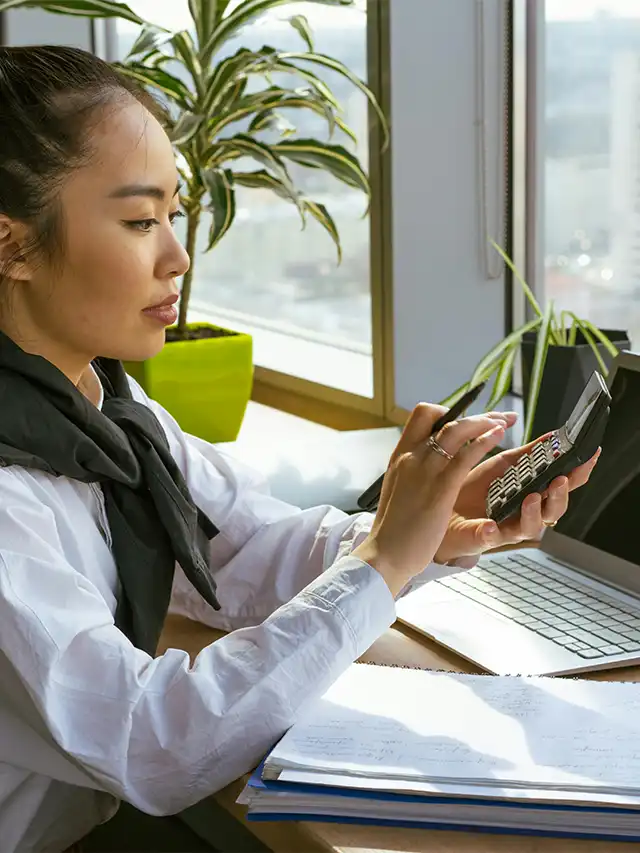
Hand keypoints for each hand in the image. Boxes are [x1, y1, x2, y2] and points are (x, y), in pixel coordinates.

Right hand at [353, 403, 508, 596]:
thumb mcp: (398, 489)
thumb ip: (411, 472)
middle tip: (496, 416)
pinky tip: (499, 437)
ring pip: (456, 431)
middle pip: (441, 417)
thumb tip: (424, 464)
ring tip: (504, 422)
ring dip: (484, 422)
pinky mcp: (440, 489)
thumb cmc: (393, 528)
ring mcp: (424, 471)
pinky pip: (465, 456)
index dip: (446, 413)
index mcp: (400, 456)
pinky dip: (484, 441)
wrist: (385, 554)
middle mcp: (410, 457)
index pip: (421, 417)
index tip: (466, 419)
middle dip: (473, 413)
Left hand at [434, 430, 600, 565]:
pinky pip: (491, 538)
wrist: (445, 508)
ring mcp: (508, 527)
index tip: (589, 455)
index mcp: (534, 493)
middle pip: (555, 509)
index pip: (564, 484)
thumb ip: (530, 454)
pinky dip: (493, 532)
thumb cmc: (478, 489)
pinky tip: (490, 525)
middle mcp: (526, 513)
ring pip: (532, 527)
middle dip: (561, 495)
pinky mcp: (485, 537)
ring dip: (534, 513)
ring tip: (531, 498)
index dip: (580, 472)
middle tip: (560, 480)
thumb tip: (554, 437)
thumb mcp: (505, 465)